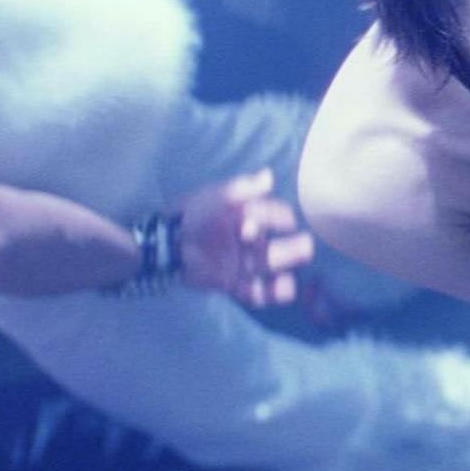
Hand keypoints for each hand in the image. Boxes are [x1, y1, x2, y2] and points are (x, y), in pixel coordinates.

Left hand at [178, 169, 315, 305]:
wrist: (163, 245)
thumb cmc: (189, 215)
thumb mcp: (215, 197)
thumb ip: (242, 188)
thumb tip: (269, 177)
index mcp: (244, 215)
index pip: (272, 215)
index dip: (280, 218)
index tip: (285, 222)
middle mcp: (246, 239)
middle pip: (277, 243)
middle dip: (294, 246)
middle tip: (306, 247)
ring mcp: (240, 262)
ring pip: (271, 266)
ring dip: (287, 267)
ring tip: (299, 270)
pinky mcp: (231, 283)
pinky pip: (255, 291)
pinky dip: (271, 293)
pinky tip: (287, 289)